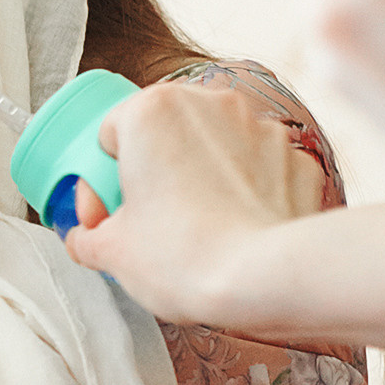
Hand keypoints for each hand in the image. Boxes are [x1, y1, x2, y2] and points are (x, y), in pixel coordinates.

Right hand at [62, 82, 310, 322]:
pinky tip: (237, 228)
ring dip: (201, 175)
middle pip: (165, 131)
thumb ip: (88, 237)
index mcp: (152, 111)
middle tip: (148, 219)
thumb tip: (88, 239)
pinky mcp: (296, 158)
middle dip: (154, 169)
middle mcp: (209, 103)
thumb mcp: (111, 252)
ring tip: (197, 228)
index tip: (106, 216)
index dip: (101, 178)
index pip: (110, 133)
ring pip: (214, 145)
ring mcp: (259, 127)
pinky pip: (257, 167)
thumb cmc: (184, 256)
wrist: (267, 281)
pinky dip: (245, 190)